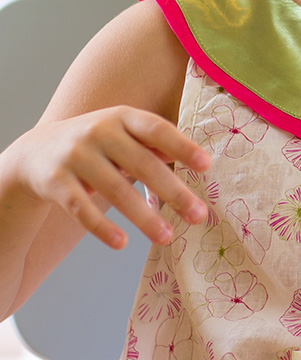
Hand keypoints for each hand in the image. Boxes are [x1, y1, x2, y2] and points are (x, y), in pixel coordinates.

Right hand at [7, 106, 210, 248]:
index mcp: (122, 116)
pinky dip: (101, 227)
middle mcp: (99, 132)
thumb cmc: (96, 144)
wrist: (34, 151)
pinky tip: (121, 243)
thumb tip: (198, 160)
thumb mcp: (123, 133)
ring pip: (115, 190)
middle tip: (198, 215)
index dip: (182, 147)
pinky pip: (81, 208)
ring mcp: (75, 156)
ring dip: (144, 217)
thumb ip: (155, 145)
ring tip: (167, 237)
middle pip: (142, 164)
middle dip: (173, 192)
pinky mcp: (55, 181)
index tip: (206, 166)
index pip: (157, 129)